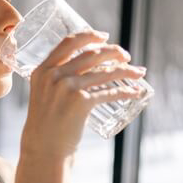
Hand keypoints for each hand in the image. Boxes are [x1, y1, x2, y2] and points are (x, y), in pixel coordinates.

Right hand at [20, 30, 145, 160]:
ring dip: (127, 71)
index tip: (104, 36)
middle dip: (114, 52)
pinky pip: (110, 93)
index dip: (89, 35)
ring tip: (139, 73)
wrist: (43, 148)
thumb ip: (57, 80)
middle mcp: (54, 75)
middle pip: (91, 54)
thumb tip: (85, 69)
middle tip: (126, 56)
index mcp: (42, 70)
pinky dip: (126, 92)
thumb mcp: (44, 95)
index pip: (68, 42)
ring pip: (105, 72)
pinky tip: (136, 92)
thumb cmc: (46, 124)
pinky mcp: (81, 102)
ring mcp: (68, 88)